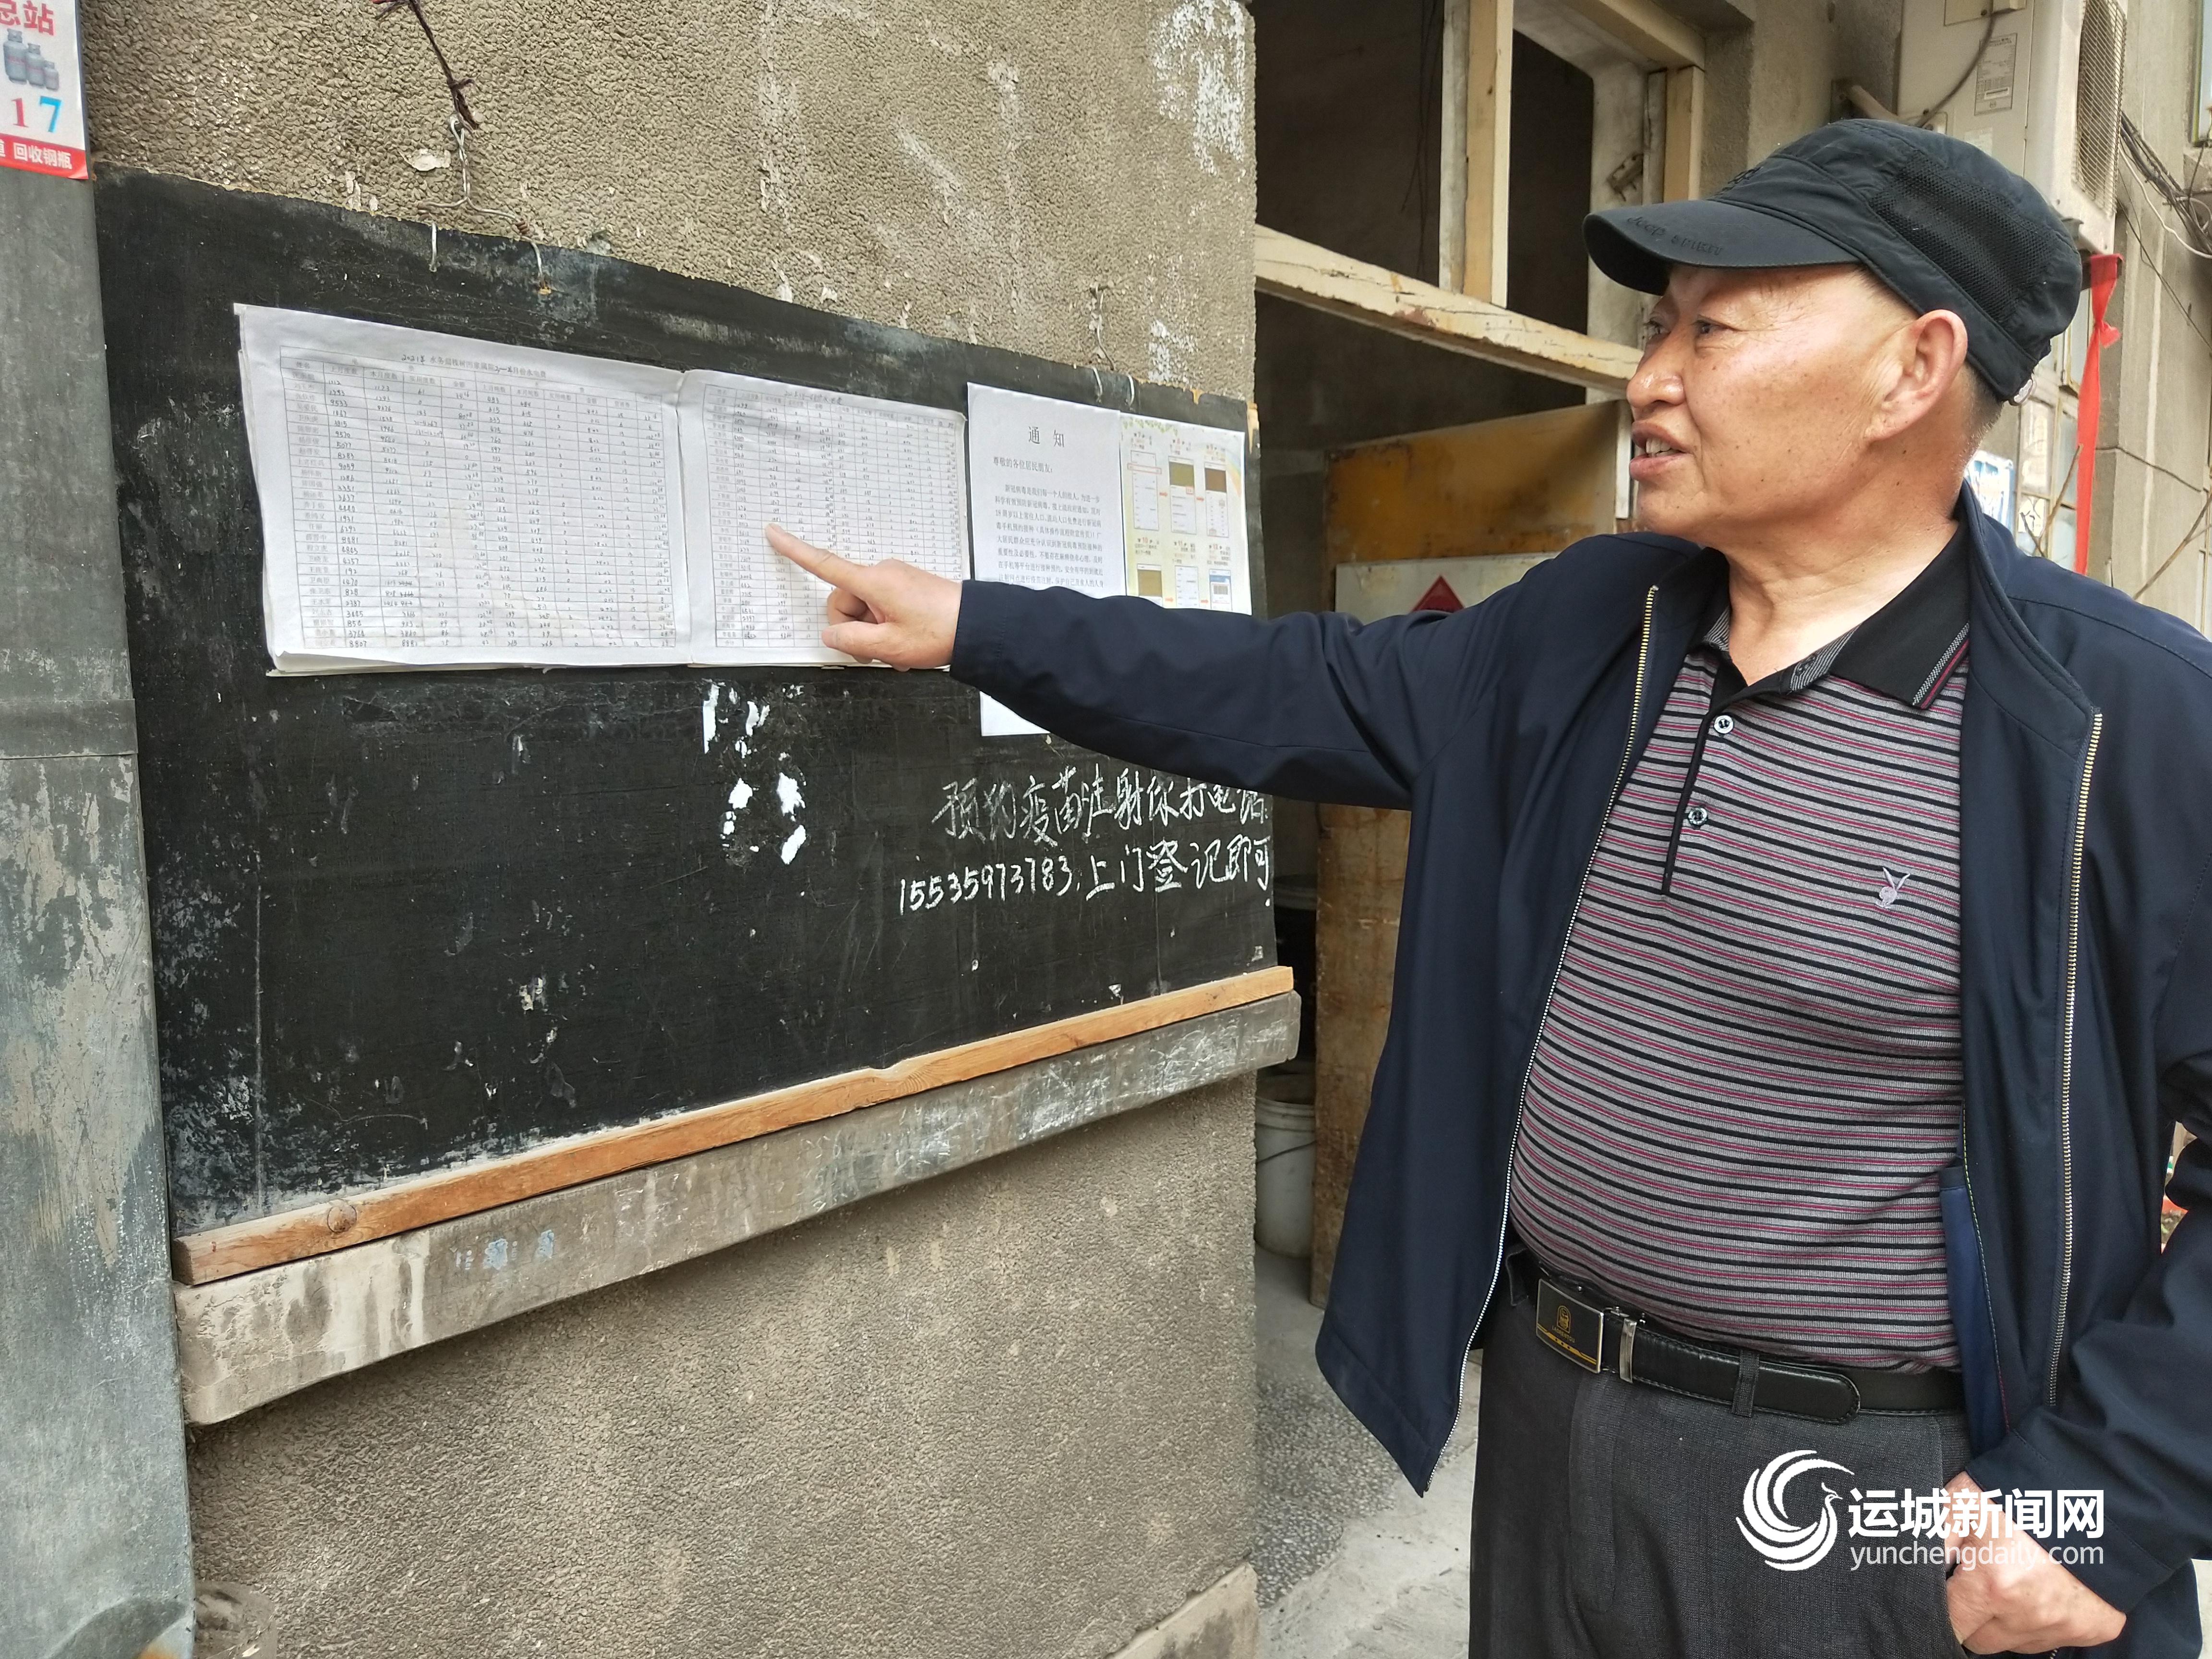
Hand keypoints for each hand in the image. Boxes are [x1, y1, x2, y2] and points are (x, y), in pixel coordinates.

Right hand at [764, 525, 962, 668]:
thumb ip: (851, 641)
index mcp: (872, 582)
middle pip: (844, 603)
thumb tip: (830, 634)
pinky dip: (887, 630)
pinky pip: (882, 609)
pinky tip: (906, 646)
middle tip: (876, 654)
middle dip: (853, 632)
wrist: (979, 626)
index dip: (795, 551)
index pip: (824, 565)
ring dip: (873, 636)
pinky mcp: (906, 588)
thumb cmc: (938, 632)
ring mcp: (895, 580)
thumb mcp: (888, 646)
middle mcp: (881, 574)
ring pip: (864, 611)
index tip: (773, 533)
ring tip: (899, 653)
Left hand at [1944, 1473, 2123, 1651]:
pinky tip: (2046, 1586)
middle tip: (1982, 1579)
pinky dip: (2045, 1619)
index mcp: (1992, 1587)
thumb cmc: (2022, 1493)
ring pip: (2017, 1644)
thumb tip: (1912, 1572)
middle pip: (1982, 1641)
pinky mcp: (2094, 1628)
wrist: (2098, 1491)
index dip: (1945, 1609)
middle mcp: (2029, 1615)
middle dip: (1975, 1616)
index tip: (1950, 1591)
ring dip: (2009, 1620)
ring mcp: (2065, 1626)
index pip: (1952, 1625)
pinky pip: (2054, 1638)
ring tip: (2016, 1578)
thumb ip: (1932, 1541)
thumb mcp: (1962, 1503)